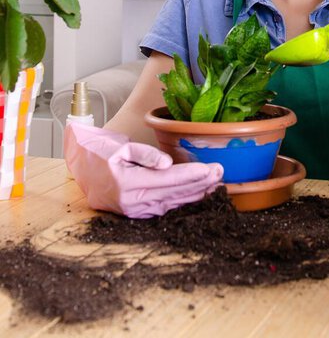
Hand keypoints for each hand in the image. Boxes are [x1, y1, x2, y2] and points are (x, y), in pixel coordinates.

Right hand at [64, 123, 223, 218]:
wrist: (80, 167)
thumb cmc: (101, 151)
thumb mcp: (121, 146)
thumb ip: (145, 154)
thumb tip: (166, 163)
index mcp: (128, 183)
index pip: (167, 179)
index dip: (191, 174)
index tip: (210, 169)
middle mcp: (132, 201)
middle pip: (174, 192)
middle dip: (200, 183)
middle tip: (220, 173)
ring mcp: (134, 210)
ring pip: (172, 202)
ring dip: (195, 194)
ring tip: (215, 184)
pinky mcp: (137, 212)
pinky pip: (165, 207)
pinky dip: (183, 201)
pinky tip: (198, 194)